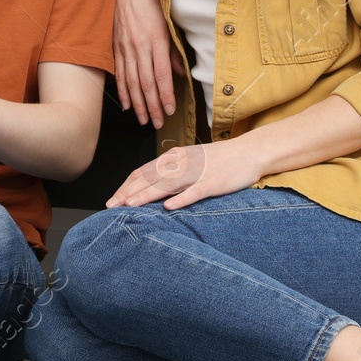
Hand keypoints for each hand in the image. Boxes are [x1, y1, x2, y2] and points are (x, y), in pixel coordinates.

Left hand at [105, 138, 262, 209]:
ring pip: (167, 184)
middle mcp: (182, 163)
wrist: (249, 152)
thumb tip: (149, 186)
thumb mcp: (189, 161)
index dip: (126, 185)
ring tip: (129, 205)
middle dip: (129, 191)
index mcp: (174, 157)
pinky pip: (195, 192)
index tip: (113, 198)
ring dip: (146, 195)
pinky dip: (181, 200)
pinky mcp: (213, 182)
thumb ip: (171, 172)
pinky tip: (168, 207)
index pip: (143, 171)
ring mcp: (197, 172)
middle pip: (150, 178)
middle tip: (112, 205)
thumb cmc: (218, 159)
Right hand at [114, 0, 184, 127]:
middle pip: (146, 83)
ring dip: (137, 104)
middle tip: (157, 123)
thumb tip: (180, 73)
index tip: (169, 110)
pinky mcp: (113, 46)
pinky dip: (122, 90)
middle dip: (152, 106)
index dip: (166, 95)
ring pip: (131, 82)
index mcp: (155, 38)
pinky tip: (126, 104)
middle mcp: (139, 45)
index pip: (162, 74)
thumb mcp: (166, 19)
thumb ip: (173, 48)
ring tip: (143, 119)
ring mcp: (124, 47)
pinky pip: (118, 73)